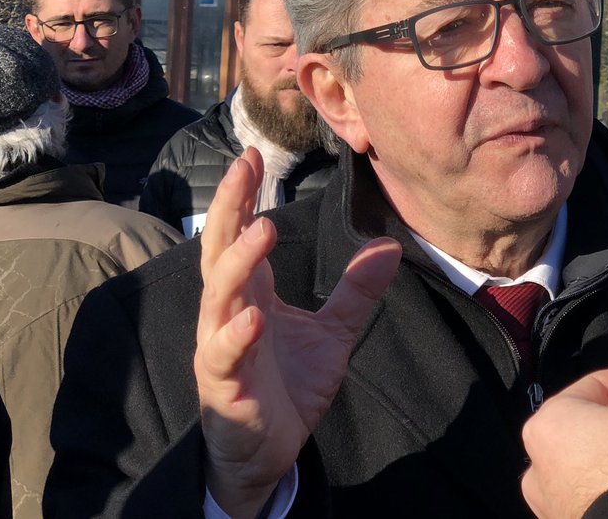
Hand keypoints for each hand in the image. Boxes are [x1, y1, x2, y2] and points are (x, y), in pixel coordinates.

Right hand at [195, 148, 400, 516]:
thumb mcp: (332, 335)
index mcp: (251, 294)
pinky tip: (256, 316)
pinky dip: (238, 335)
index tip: (251, 155)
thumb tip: (388, 247)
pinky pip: (224, 356)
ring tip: (261, 230)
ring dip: (238, 263)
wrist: (268, 453)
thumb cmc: (288, 387)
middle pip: (221, 250)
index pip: (240, 234)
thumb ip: (354, 292)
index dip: (244, 196)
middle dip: (231, 207)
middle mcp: (228, 313)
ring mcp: (221, 348)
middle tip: (244, 167)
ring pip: (218, 296)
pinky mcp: (224, 387)